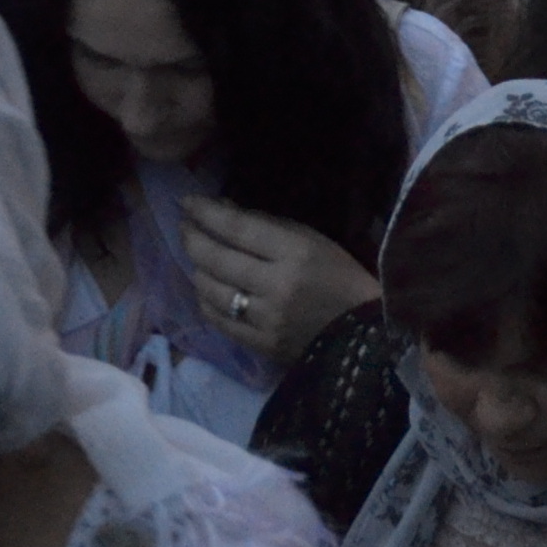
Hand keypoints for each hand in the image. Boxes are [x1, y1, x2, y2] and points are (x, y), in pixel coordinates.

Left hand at [177, 194, 375, 367]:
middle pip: (216, 258)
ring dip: (197, 268)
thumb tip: (224, 210)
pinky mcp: (260, 345)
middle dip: (192, 238)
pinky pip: (218, 320)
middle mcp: (276, 286)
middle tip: (184, 226)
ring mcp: (266, 319)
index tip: (187, 201)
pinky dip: (206, 300)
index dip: (206, 213)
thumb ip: (267, 225)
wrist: (362, 335)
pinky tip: (206, 288)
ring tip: (196, 256)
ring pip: (210, 289)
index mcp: (295, 252)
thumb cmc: (340, 277)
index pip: (238, 228)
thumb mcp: (312, 239)